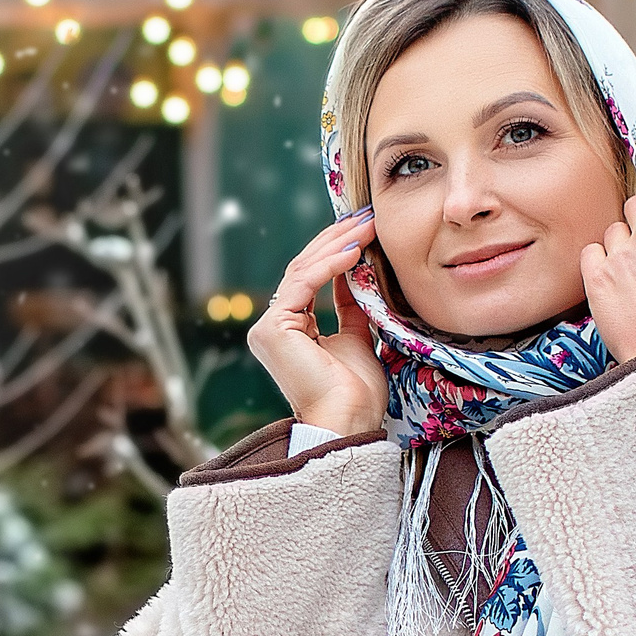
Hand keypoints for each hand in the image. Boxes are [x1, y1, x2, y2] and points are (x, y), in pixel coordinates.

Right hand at [247, 209, 387, 438]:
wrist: (350, 419)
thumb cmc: (356, 391)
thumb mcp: (357, 337)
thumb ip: (350, 305)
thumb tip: (357, 271)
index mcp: (289, 330)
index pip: (310, 277)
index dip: (337, 249)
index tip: (365, 229)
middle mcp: (273, 326)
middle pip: (304, 268)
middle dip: (337, 239)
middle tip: (367, 216)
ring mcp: (268, 327)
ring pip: (302, 271)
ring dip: (337, 244)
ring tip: (366, 226)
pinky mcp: (272, 328)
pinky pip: (303, 284)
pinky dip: (330, 264)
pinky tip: (354, 249)